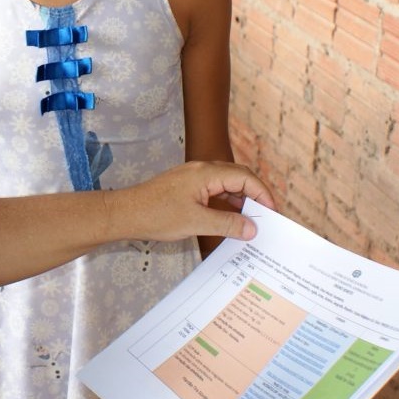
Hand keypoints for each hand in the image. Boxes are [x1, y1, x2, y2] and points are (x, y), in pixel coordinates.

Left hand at [104, 161, 273, 243]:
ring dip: (240, 200)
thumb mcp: (196, 222)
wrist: (124, 213)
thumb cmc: (157, 215)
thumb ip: (227, 224)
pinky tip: (230, 219)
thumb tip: (252, 228)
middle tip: (267, 217)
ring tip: (252, 221)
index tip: (273, 213)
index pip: (245, 177)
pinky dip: (225, 203)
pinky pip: (213, 191)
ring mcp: (193, 178)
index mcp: (207, 172)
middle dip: (255, 195)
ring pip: (225, 184)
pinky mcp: (185, 188)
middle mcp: (202, 170)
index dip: (263, 194)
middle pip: (238, 177)